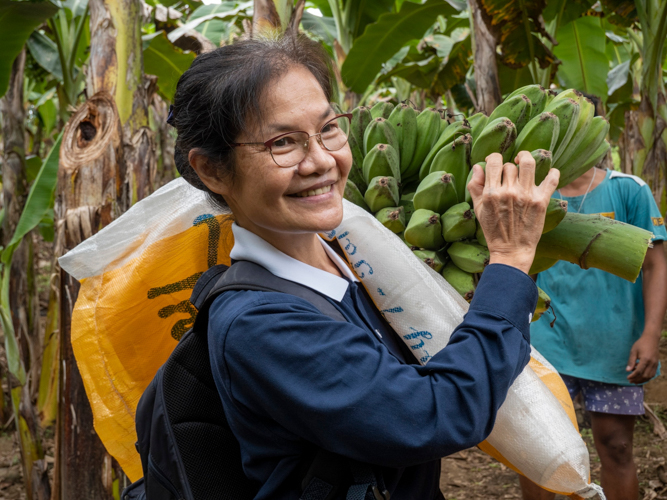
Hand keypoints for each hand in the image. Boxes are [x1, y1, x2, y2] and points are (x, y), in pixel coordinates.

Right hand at [467, 151, 559, 273]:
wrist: (511, 250)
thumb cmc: (493, 230)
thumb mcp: (479, 209)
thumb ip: (475, 186)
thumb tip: (478, 167)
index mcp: (491, 193)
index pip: (494, 162)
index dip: (493, 158)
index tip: (495, 163)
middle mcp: (509, 192)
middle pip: (510, 166)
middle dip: (508, 167)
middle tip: (509, 176)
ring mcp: (526, 195)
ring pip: (528, 164)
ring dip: (526, 158)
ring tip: (523, 161)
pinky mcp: (541, 201)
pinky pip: (552, 179)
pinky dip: (553, 172)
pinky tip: (550, 172)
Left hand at [626, 333, 659, 383]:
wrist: (651, 339)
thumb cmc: (641, 344)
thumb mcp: (633, 351)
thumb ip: (631, 361)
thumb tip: (627, 370)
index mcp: (645, 359)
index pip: (639, 371)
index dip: (633, 376)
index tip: (627, 378)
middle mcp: (652, 363)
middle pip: (645, 375)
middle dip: (637, 379)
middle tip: (630, 380)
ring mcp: (655, 364)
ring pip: (649, 376)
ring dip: (642, 380)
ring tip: (635, 380)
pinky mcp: (656, 364)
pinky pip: (652, 374)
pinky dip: (646, 377)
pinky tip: (640, 377)